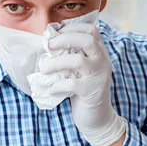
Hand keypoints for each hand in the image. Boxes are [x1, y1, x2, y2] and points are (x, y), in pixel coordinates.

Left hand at [39, 22, 125, 145]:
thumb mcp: (80, 69)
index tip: (55, 31)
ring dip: (56, 63)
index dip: (72, 27)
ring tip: (43, 69)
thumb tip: (48, 42)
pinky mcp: (92, 92)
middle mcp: (103, 61)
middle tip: (47, 45)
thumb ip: (72, 55)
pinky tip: (50, 89)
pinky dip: (57, 85)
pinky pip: (71, 84)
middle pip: (87, 40)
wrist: (98, 119)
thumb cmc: (84, 91)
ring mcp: (99, 76)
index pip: (91, 30)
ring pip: (77, 61)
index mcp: (100, 52)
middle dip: (63, 39)